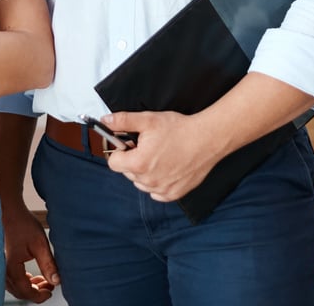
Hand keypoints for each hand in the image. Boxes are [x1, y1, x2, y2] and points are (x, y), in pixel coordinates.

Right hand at [1, 202, 59, 301]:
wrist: (9, 210)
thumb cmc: (22, 224)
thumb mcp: (40, 244)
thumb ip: (48, 264)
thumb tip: (57, 281)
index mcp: (11, 268)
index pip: (26, 292)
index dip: (40, 295)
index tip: (51, 290)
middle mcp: (2, 270)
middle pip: (20, 292)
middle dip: (36, 292)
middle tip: (50, 285)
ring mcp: (0, 267)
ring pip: (15, 287)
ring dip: (30, 287)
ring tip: (44, 280)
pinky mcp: (2, 262)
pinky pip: (12, 280)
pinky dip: (23, 281)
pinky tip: (32, 276)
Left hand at [103, 111, 219, 201]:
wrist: (207, 139)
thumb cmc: (180, 129)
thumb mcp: (148, 120)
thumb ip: (123, 121)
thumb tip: (105, 122)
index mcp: (139, 163)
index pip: (113, 163)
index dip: (120, 151)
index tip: (130, 144)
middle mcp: (149, 181)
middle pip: (127, 172)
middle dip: (133, 160)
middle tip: (148, 147)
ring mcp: (162, 189)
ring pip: (141, 183)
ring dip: (145, 172)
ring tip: (160, 156)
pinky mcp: (174, 194)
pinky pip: (156, 192)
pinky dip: (158, 182)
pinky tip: (167, 167)